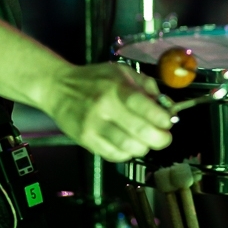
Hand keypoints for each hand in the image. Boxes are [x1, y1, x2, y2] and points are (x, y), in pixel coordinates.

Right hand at [47, 62, 172, 160]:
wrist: (59, 88)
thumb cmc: (95, 79)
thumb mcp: (122, 72)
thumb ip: (146, 85)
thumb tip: (167, 106)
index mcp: (115, 88)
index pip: (142, 106)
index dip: (160, 118)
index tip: (168, 122)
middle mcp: (103, 108)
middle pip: (138, 131)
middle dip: (159, 139)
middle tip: (164, 138)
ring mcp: (93, 126)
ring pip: (127, 147)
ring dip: (143, 147)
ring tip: (146, 141)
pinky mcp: (85, 140)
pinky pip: (112, 155)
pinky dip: (127, 154)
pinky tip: (130, 145)